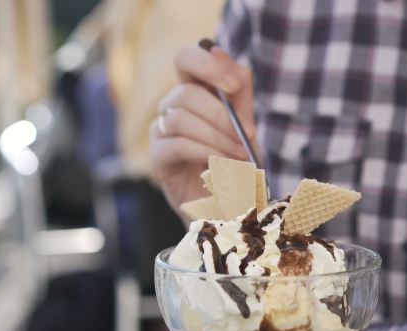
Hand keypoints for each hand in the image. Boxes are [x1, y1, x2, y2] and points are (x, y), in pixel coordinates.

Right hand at [150, 41, 255, 220]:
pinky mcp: (158, 156)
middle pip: (186, 93)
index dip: (207, 65)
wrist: (228, 203)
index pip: (186, 58)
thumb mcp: (245, 122)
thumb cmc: (235, 159)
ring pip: (180, 118)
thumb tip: (220, 51)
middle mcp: (172, 105)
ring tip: (241, 153)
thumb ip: (238, 90)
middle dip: (221, 113)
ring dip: (217, 136)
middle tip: (249, 133)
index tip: (234, 84)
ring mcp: (161, 130)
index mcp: (194, 89)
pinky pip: (178, 144)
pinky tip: (223, 164)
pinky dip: (206, 152)